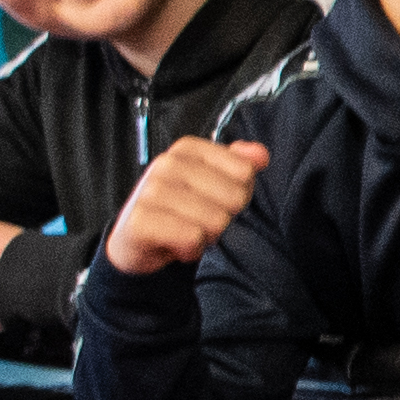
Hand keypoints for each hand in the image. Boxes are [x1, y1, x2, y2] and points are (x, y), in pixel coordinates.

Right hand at [102, 135, 264, 276]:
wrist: (137, 240)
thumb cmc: (180, 210)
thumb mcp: (213, 183)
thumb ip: (240, 165)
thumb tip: (261, 156)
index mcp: (187, 149)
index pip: (244, 171)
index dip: (238, 193)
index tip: (216, 200)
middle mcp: (167, 164)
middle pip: (234, 197)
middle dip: (223, 218)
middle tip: (199, 220)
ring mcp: (151, 191)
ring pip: (215, 221)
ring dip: (206, 236)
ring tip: (186, 231)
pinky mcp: (141, 221)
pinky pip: (193, 238)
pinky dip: (191, 249)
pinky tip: (176, 244)